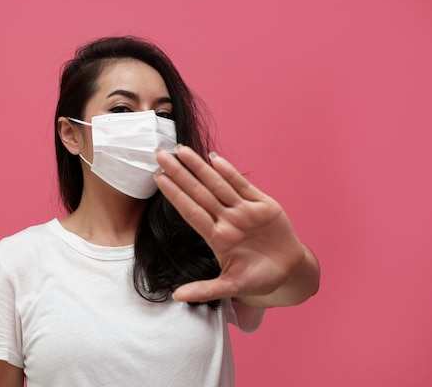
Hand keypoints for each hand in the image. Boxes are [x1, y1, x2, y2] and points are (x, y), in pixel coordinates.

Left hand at [154, 145, 317, 305]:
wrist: (290, 272)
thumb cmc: (259, 278)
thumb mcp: (232, 287)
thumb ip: (205, 290)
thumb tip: (176, 297)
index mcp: (217, 237)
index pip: (190, 211)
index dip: (174, 195)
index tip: (157, 179)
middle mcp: (227, 220)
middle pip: (198, 192)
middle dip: (179, 173)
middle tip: (159, 154)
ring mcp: (244, 210)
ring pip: (217, 184)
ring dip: (199, 167)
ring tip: (181, 150)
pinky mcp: (263, 205)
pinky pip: (242, 185)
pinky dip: (229, 171)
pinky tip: (213, 158)